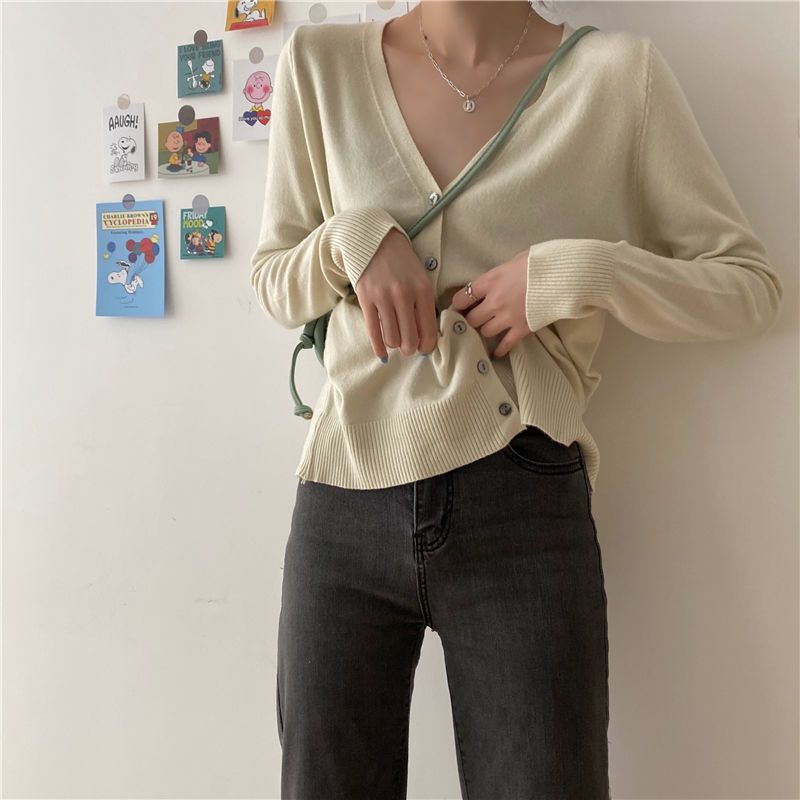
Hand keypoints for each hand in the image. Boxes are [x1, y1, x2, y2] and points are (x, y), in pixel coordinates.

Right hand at [353, 228, 438, 359]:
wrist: (375, 242)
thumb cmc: (402, 264)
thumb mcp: (421, 278)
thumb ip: (425, 304)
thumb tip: (427, 335)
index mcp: (423, 290)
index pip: (428, 329)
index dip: (427, 346)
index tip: (424, 348)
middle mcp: (404, 295)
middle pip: (410, 338)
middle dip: (410, 349)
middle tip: (409, 348)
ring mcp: (383, 297)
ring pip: (392, 338)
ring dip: (395, 345)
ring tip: (396, 341)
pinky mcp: (366, 299)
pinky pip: (373, 331)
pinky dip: (378, 347)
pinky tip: (382, 354)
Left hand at [449, 249, 529, 358]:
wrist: (562, 276)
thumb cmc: (540, 263)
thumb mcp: (514, 261)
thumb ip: (502, 273)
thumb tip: (499, 278)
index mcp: (490, 282)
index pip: (462, 297)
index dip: (458, 304)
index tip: (459, 307)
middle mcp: (494, 301)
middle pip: (472, 319)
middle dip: (471, 320)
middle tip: (473, 320)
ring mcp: (507, 317)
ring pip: (485, 332)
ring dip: (485, 331)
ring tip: (487, 330)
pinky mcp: (521, 329)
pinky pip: (505, 344)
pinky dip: (500, 349)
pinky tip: (496, 352)